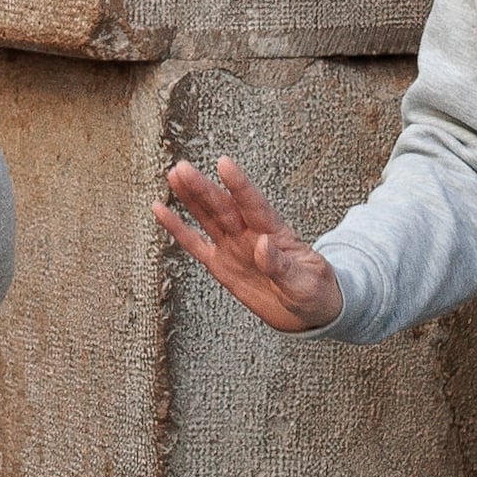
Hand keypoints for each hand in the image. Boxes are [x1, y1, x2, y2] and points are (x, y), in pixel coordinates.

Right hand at [156, 155, 341, 333]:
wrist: (308, 312)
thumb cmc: (315, 292)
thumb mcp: (307, 283)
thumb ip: (282, 266)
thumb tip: (262, 245)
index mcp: (276, 234)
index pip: (254, 205)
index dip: (239, 186)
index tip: (224, 164)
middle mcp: (250, 235)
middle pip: (223, 207)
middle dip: (203, 188)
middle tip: (183, 169)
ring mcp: (234, 248)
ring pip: (208, 218)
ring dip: (190, 197)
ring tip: (173, 176)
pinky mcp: (220, 265)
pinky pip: (195, 245)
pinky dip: (178, 229)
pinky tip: (161, 211)